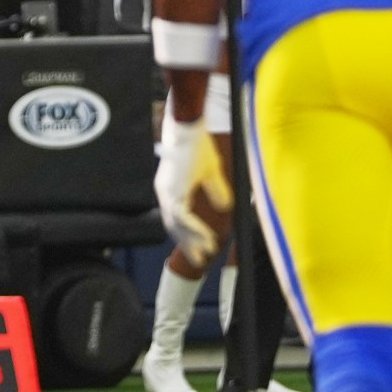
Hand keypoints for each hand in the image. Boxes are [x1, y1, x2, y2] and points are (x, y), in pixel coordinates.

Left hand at [155, 117, 227, 268]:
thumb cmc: (199, 147)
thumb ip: (215, 190)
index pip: (177, 219)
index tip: (200, 249)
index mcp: (172, 189)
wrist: (190, 131)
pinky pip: (182, 217)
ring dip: (193, 240)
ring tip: (206, 253)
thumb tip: (225, 207)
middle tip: (199, 260)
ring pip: (177, 225)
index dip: (188, 235)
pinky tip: (207, 239)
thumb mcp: (211, 173)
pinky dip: (194, 230)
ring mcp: (167, 193)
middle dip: (187, 244)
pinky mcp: (173, 191)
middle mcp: (166, 193)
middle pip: (174, 226)